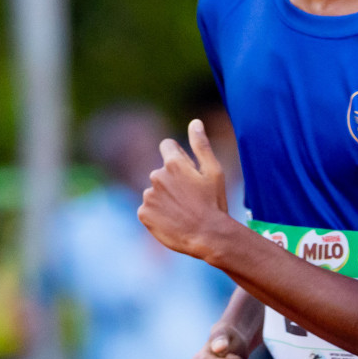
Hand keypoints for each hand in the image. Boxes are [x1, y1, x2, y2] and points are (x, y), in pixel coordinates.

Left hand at [139, 119, 230, 260]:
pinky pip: (148, 209)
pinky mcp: (143, 214)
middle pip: (162, 172)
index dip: (179, 156)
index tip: (187, 171)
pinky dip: (158, 214)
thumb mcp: (214, 171)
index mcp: (173, 163)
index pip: (167, 146)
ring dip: (166, 198)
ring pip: (155, 192)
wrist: (207, 236)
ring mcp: (148, 196)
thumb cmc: (214, 202)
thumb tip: (194, 122)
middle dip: (173, 181)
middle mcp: (156, 176)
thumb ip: (201, 145)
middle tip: (191, 198)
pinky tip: (173, 221)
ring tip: (183, 212)